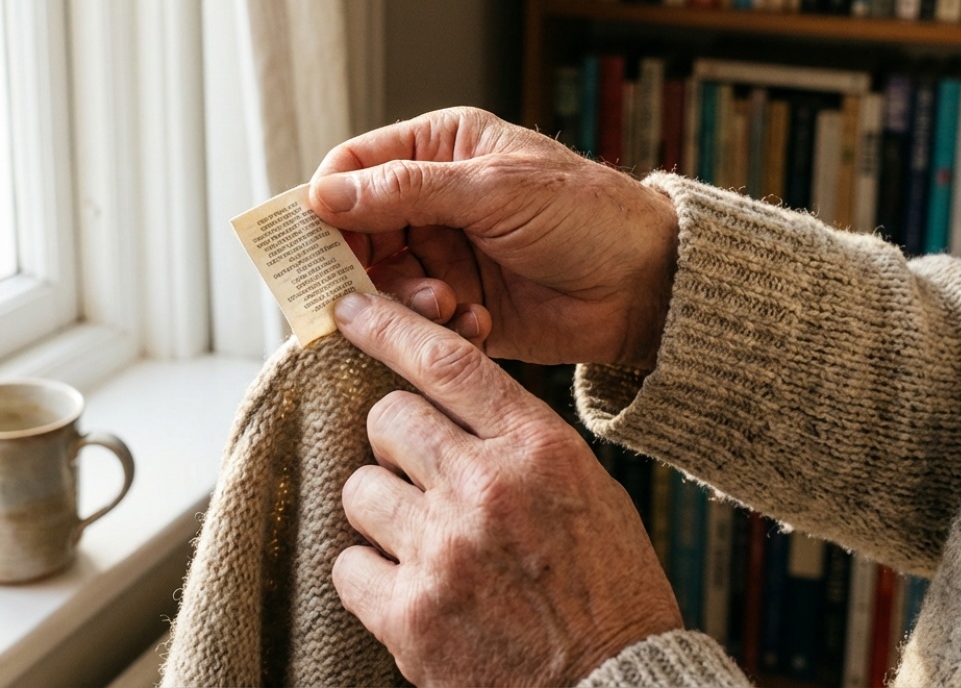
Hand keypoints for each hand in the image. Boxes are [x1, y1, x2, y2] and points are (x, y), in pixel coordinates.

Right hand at [309, 107, 678, 369]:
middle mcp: (433, 200)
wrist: (644, 286)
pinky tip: (478, 323)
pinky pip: (417, 322)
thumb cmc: (584, 215)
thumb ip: (407, 191)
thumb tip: (322, 196)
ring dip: (405, 301)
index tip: (314, 240)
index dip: (326, 203)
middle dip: (362, 265)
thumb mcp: (494, 190)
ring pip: (382, 283)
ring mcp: (444, 255)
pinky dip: (436, 328)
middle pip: (356, 232)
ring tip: (447, 305)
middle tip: (366, 292)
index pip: (353, 168)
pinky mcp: (458, 305)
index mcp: (440, 149)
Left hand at [331, 293, 682, 686]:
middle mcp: (487, 489)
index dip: (390, 327)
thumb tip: (442, 402)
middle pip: (388, 418)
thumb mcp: (583, 486)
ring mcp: (445, 552)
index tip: (350, 309)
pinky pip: (348, 563)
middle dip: (395, 441)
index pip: (448, 363)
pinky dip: (370, 574)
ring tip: (422, 540)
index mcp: (538, 449)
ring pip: (360, 488)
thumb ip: (514, 438)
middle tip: (420, 475)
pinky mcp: (411, 615)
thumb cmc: (605, 583)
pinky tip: (411, 587)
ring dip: (382, 509)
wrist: (613, 684)